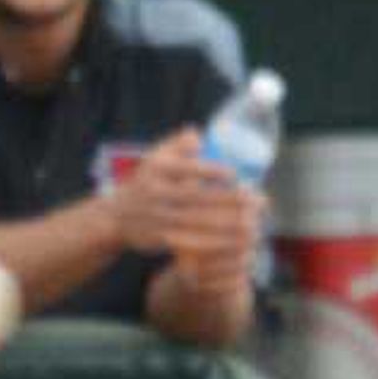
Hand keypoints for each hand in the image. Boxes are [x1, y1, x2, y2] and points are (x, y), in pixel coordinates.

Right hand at [114, 129, 263, 272]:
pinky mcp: (162, 239)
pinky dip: (215, 244)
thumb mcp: (155, 157)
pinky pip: (193, 242)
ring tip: (254, 223)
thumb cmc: (146, 181)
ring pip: (199, 223)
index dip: (212, 172)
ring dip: (229, 225)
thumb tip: (198, 134)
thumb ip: (178, 143)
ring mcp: (158, 218)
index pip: (187, 168)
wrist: (117, 216)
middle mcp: (156, 193)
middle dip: (232, 201)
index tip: (236, 174)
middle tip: (260, 201)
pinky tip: (235, 243)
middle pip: (199, 198)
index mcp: (157, 168)